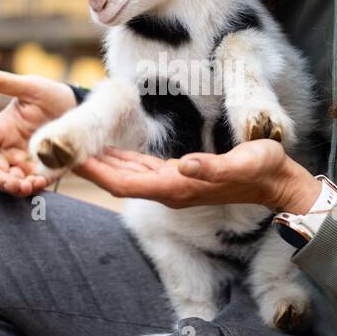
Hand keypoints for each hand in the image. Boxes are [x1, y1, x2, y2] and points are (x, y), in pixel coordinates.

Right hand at [0, 66, 75, 194]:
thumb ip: (3, 83)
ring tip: (32, 184)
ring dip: (18, 188)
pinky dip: (35, 187)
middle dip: (0, 182)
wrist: (79, 108)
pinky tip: (42, 182)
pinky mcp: (44, 172)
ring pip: (12, 184)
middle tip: (15, 184)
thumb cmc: (49, 95)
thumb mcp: (29, 87)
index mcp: (0, 130)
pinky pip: (35, 184)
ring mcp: (25, 164)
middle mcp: (9, 151)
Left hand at [73, 139, 315, 211]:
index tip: (69, 159)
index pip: (123, 183)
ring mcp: (174, 184)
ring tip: (74, 146)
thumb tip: (185, 166)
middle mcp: (170, 189)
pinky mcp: (180, 176)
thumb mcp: (243, 162)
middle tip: (57, 149)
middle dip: (89, 166)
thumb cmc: (265, 170)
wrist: (279, 184)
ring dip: (101, 162)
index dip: (95, 171)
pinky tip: (108, 149)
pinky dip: (120, 160)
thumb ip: (213, 167)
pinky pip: (141, 170)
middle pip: (118, 180)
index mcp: (177, 187)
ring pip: (127, 175)